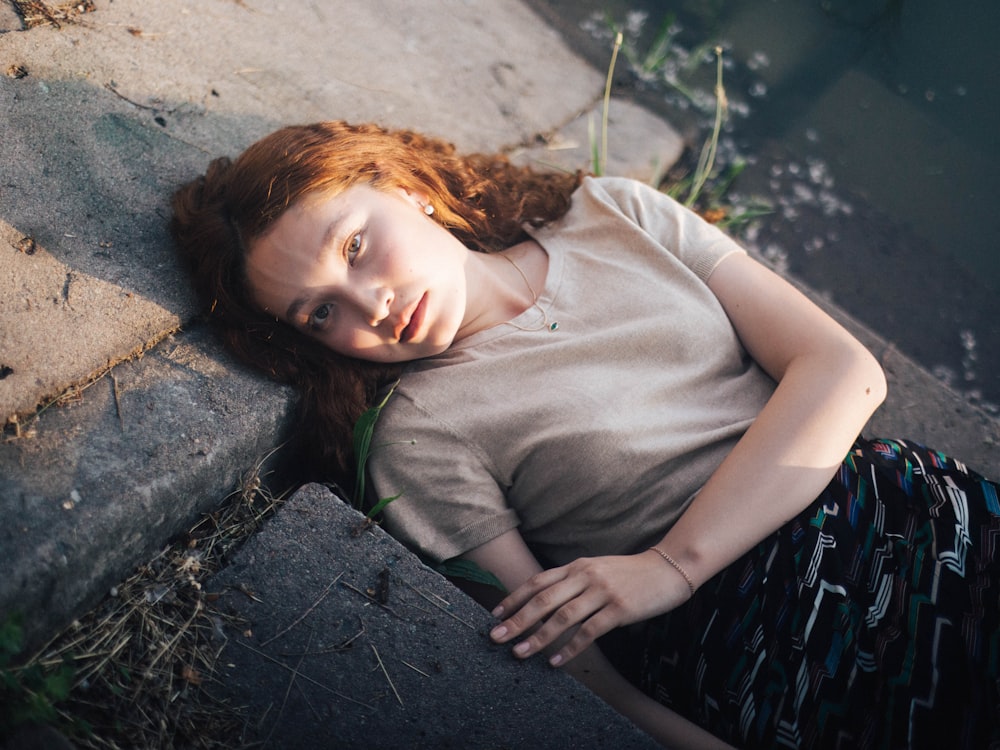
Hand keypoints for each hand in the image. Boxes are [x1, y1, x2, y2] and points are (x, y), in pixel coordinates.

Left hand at [489, 550, 692, 666]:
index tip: (495, 614)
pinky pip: (589, 631)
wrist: (668, 569)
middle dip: (517, 620)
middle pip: (543, 600)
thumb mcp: (597, 569)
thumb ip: (574, 580)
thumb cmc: (630, 573)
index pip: (537, 581)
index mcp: (577, 566)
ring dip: (538, 637)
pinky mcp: (619, 609)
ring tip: (520, 653)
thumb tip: (546, 600)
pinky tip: (557, 661)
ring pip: (562, 617)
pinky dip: (570, 648)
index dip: (514, 598)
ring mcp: (602, 592)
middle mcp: (585, 576)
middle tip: (496, 637)